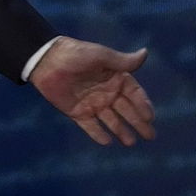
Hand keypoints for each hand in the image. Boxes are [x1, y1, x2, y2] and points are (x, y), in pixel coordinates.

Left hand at [29, 36, 155, 145]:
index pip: (134, 94)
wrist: (44, 60)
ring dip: (120, 131)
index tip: (150, 117)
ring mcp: (91, 103)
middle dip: (138, 122)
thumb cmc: (74, 54)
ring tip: (130, 142)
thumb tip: (145, 53)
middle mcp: (106, 92)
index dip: (143, 105)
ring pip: (110, 120)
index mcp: (114, 78)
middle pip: (126, 110)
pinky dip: (97, 133)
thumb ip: (122, 61)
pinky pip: (89, 125)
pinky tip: (106, 141)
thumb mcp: (100, 56)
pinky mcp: (76, 111)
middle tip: (150, 136)